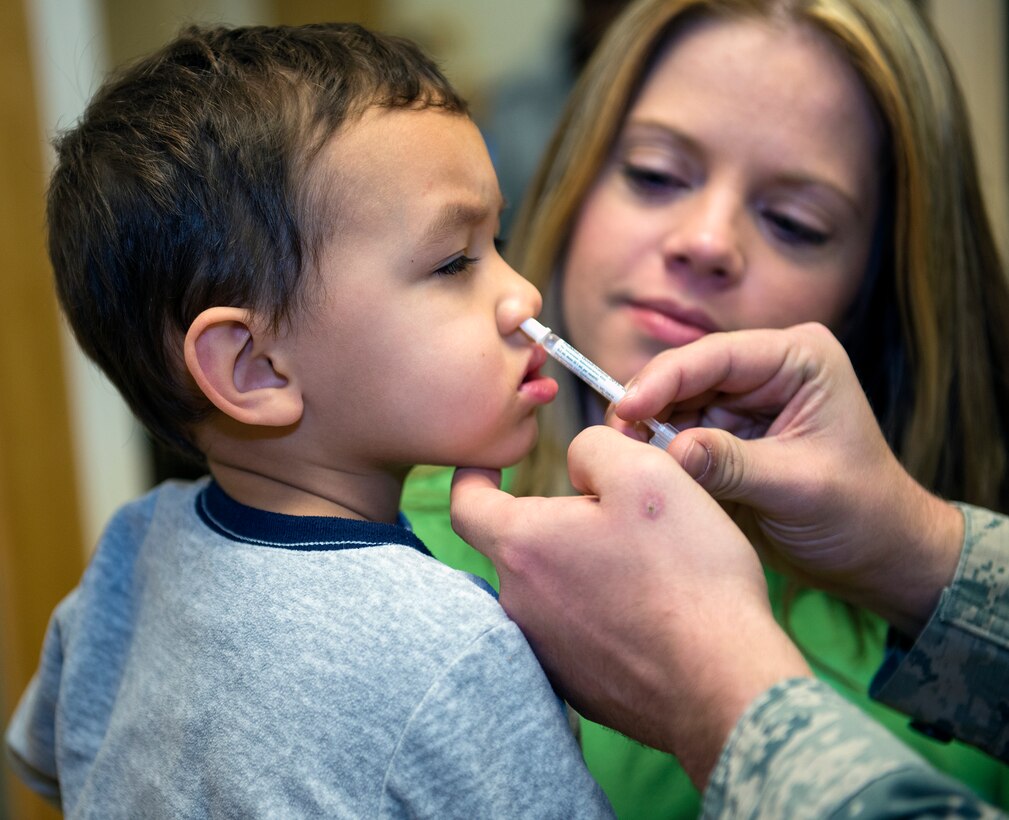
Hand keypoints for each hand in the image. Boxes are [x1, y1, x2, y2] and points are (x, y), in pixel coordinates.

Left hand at [451, 425, 808, 785]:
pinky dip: (597, 614)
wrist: (726, 684)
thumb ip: (594, 448)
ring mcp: (544, 650)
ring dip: (578, 569)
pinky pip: (574, 632)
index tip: (489, 467)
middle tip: (613, 515)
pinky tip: (647, 614)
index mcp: (524, 545)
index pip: (466, 502)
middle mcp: (519, 603)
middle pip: (518, 545)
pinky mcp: (577, 685)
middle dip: (553, 523)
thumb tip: (577, 463)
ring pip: (548, 589)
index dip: (474, 475)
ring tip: (641, 568)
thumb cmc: (687, 573)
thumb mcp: (646, 473)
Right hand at [614, 322, 962, 634]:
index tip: (625, 409)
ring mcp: (744, 401)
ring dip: (649, 434)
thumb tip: (670, 451)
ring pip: (675, 406)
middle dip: (649, 407)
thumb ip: (733, 465)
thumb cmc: (860, 513)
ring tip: (624, 463)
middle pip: (687, 375)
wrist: (877, 555)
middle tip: (614, 442)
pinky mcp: (727, 434)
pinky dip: (660, 455)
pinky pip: (679, 436)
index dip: (664, 379)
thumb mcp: (798, 486)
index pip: (717, 355)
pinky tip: (643, 473)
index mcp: (798, 359)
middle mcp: (767, 370)